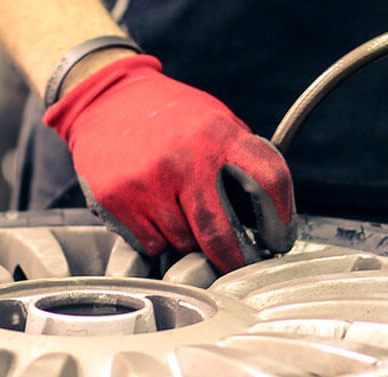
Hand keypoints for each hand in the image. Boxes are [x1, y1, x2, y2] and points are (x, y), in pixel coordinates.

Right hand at [44, 54, 295, 271]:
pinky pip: (152, 244)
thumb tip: (271, 211)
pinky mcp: (116, 201)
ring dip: (189, 241)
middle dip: (235, 260)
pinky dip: (158, 238)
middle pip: (221, 235)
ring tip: (179, 210)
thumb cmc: (169, 115)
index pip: (268, 181)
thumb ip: (241, 158)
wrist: (107, 99)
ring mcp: (146, 183)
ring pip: (184, 244)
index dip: (281, 219)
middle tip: (240, 265)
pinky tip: (152, 209)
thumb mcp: (214, 119)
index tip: (280, 239)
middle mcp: (182, 160)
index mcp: (216, 135)